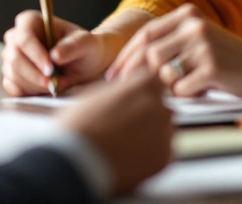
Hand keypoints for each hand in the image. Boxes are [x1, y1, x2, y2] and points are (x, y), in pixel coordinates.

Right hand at [2, 10, 119, 95]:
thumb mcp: (86, 43)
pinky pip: (12, 88)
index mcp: (32, 21)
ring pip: (13, 75)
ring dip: (35, 85)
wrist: (85, 63)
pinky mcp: (11, 76)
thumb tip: (55, 55)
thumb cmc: (84, 48)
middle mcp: (16, 37)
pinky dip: (29, 92)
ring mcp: (11, 57)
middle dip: (35, 75)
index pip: (24, 37)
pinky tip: (45, 88)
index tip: (51, 69)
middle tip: (54, 82)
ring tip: (55, 83)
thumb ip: (73, 46)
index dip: (35, 54)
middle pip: (14, 58)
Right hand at [57, 69, 172, 194]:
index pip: (155, 80)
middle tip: (125, 126)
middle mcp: (159, 106)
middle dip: (147, 114)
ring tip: (124, 145)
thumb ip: (121, 89)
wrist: (77, 160)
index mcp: (144, 85)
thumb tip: (126, 90)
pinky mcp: (164, 157)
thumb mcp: (98, 94)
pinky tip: (129, 158)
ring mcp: (164, 132)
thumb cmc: (79, 126)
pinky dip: (150, 155)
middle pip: (160, 106)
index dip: (142, 91)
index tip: (133, 101)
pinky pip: (163, 152)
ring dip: (150, 134)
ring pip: (163, 129)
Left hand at [107, 4, 241, 97]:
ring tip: (184, 87)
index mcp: (187, 15)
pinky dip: (185, 96)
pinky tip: (200, 91)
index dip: (126, 57)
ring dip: (167, 87)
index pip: (145, 34)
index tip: (112, 77)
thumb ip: (168, 45)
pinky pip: (181, 89)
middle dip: (138, 76)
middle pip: (150, 54)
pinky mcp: (213, 66)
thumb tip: (125, 67)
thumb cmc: (225, 60)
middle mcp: (194, 26)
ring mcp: (204, 45)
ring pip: (163, 73)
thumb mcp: (196, 42)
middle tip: (132, 93)